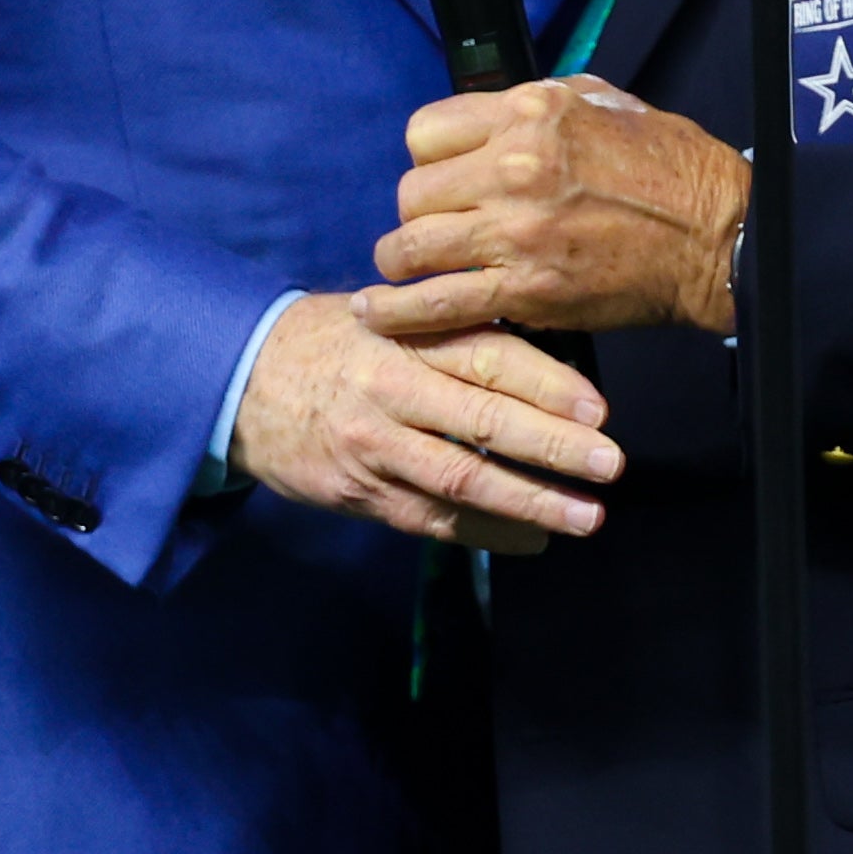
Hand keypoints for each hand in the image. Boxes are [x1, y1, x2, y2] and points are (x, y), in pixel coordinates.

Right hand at [227, 292, 621, 550]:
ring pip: (462, 480)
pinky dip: (488, 533)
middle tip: (611, 465)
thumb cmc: (337, 342)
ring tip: (587, 517)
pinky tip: (533, 538)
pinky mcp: (361, 493)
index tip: (600, 409)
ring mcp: (375, 447)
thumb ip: (456, 333)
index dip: (549, 384)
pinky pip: (433, 520)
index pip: (488, 357)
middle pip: (483, 420)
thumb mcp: (389, 315)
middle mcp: (391, 390)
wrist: (241, 382)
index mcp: (406, 337)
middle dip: (554, 446)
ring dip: (531, 503)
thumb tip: (549, 357)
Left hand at [357, 77, 748, 338]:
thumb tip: (496, 111)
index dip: (427, 160)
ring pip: (410, 245)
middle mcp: (513, 165)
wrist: (718, 236)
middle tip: (436, 229)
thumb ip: (542, 104)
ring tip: (403, 271)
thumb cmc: (673, 167)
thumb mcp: (605, 102)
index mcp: (530, 113)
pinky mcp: (526, 289)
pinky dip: (400, 312)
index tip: (441, 178)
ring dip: (401, 262)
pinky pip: (437, 301)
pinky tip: (380, 314)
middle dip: (418, 213)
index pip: (426, 132)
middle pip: (412, 191)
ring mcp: (515, 230)